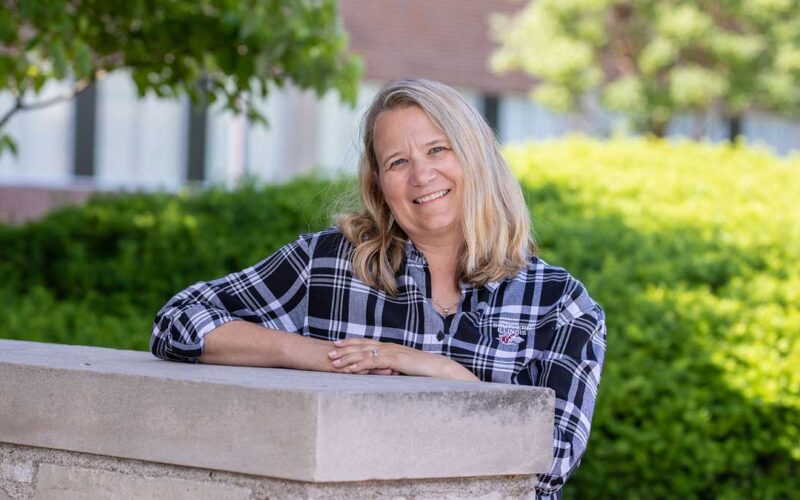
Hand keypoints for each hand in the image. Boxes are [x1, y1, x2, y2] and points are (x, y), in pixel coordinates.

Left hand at [328, 338, 479, 380]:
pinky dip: (360, 366)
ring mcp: (391, 352)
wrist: (439, 368)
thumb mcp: (405, 368)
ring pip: (364, 354)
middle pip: (362, 346)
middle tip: (328, 351)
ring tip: (333, 362)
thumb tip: (383, 373)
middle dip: (344, 349)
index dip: (351, 343)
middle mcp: (389, 347)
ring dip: (348, 358)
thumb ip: (392, 368)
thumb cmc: (424, 371)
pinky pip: (374, 363)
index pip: (367, 343)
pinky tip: (350, 370)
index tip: (337, 344)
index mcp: (390, 348)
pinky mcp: (395, 360)